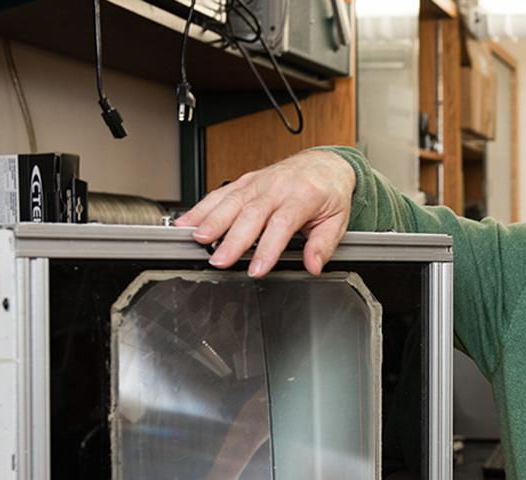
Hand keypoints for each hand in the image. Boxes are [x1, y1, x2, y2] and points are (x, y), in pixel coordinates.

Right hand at [175, 150, 356, 277]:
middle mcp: (277, 187)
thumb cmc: (329, 193)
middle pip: (251, 213)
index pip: (282, 224)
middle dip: (233, 239)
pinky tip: (188, 222)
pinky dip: (202, 207)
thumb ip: (324, 244)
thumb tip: (314, 265)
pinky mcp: (245, 181)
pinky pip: (221, 193)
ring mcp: (259, 182)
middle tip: (219, 260)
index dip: (267, 248)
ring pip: (231, 200)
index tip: (257, 269)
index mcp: (303, 196)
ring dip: (211, 221)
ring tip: (197, 239)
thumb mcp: (337, 220)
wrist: (325, 164)